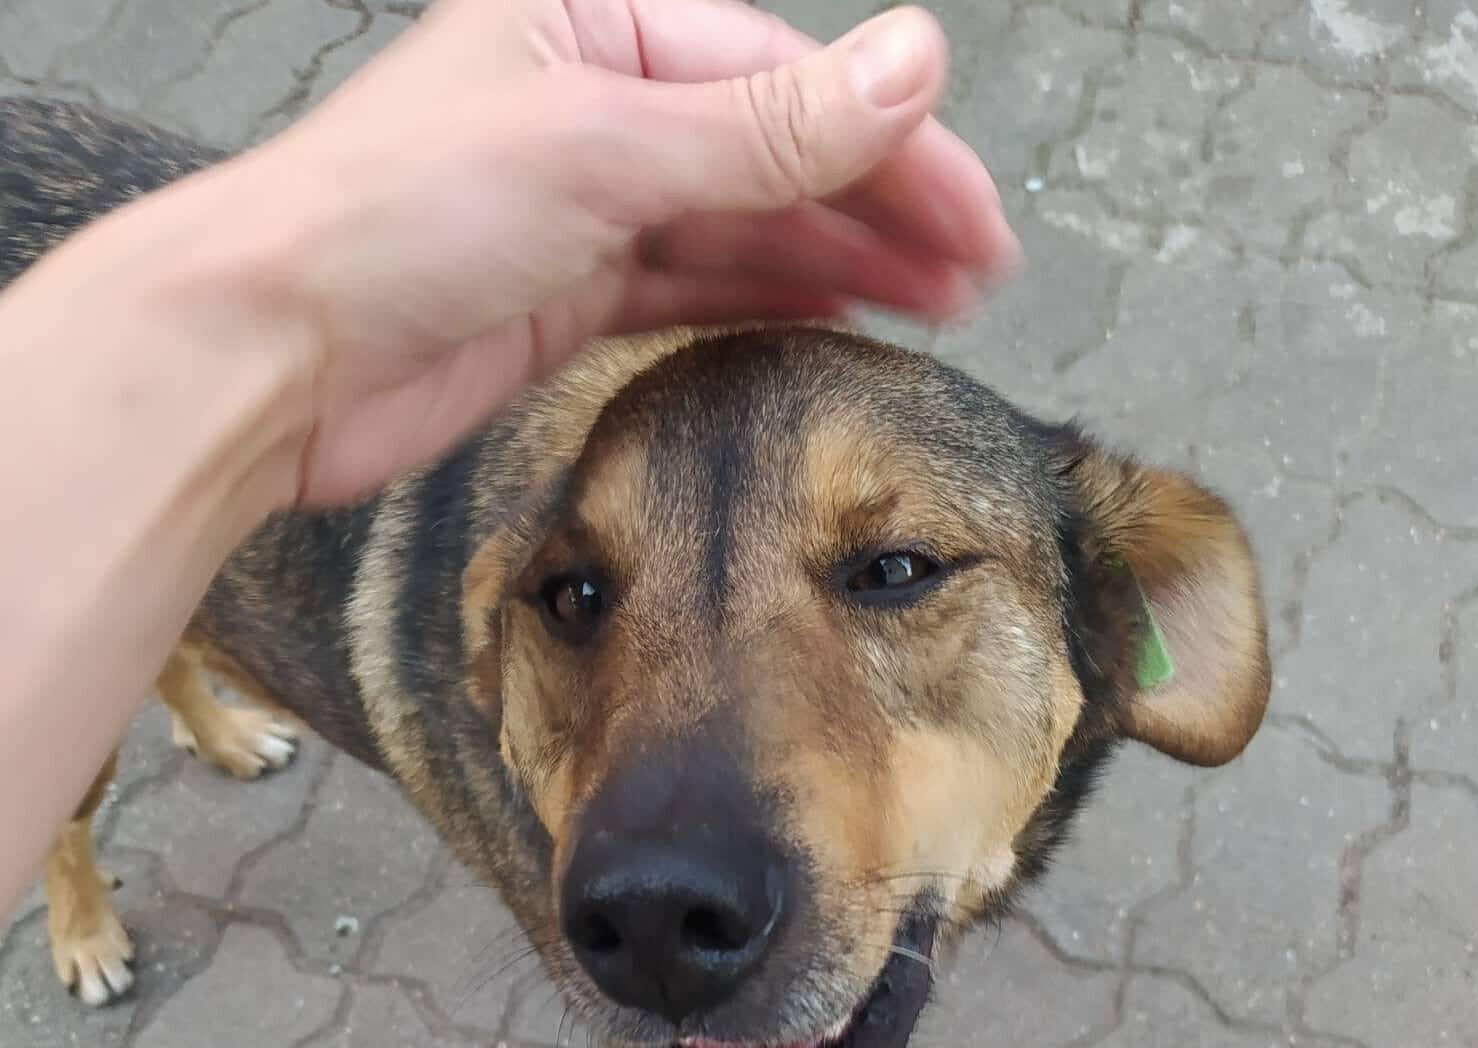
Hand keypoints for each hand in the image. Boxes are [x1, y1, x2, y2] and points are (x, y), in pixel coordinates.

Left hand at [236, 0, 1016, 504]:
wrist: (273, 355)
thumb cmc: (390, 220)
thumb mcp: (605, 152)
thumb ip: (767, 125)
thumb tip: (912, 62)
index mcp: (594, 16)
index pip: (780, 75)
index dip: (889, 145)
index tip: (972, 210)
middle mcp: (592, 100)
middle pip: (773, 147)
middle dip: (879, 207)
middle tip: (976, 273)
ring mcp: (579, 203)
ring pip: (742, 223)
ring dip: (838, 261)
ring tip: (934, 307)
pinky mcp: (563, 295)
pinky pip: (694, 287)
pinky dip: (766, 300)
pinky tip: (835, 316)